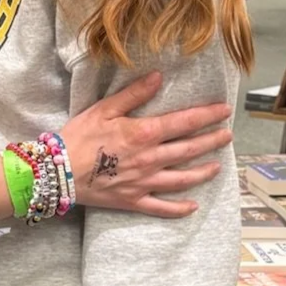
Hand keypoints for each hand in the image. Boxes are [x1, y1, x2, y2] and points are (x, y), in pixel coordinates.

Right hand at [59, 71, 231, 218]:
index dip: (207, 115)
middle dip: (212, 141)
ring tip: (218, 166)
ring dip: (203, 172)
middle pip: (189, 149)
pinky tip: (193, 207)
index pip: (184, 122)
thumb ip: (134, 94)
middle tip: (228, 135)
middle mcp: (150, 159)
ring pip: (182, 179)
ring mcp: (144, 182)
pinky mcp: (133, 201)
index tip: (224, 110)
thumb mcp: (104, 108)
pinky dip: (179, 209)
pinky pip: (161, 207)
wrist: (57, 171)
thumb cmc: (78, 136)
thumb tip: (158, 77)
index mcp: (144, 133)